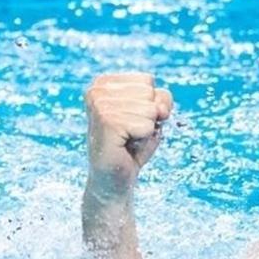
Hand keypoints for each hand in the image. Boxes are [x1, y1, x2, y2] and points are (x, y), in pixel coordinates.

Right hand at [84, 72, 172, 190]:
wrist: (115, 178)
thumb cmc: (133, 146)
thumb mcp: (152, 115)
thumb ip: (161, 100)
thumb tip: (159, 108)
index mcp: (103, 83)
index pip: (148, 80)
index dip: (151, 104)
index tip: (134, 120)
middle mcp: (97, 90)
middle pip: (150, 92)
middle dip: (150, 116)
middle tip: (132, 132)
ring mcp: (99, 106)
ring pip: (151, 110)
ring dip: (146, 129)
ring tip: (128, 139)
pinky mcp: (106, 122)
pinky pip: (146, 125)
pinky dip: (144, 139)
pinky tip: (126, 145)